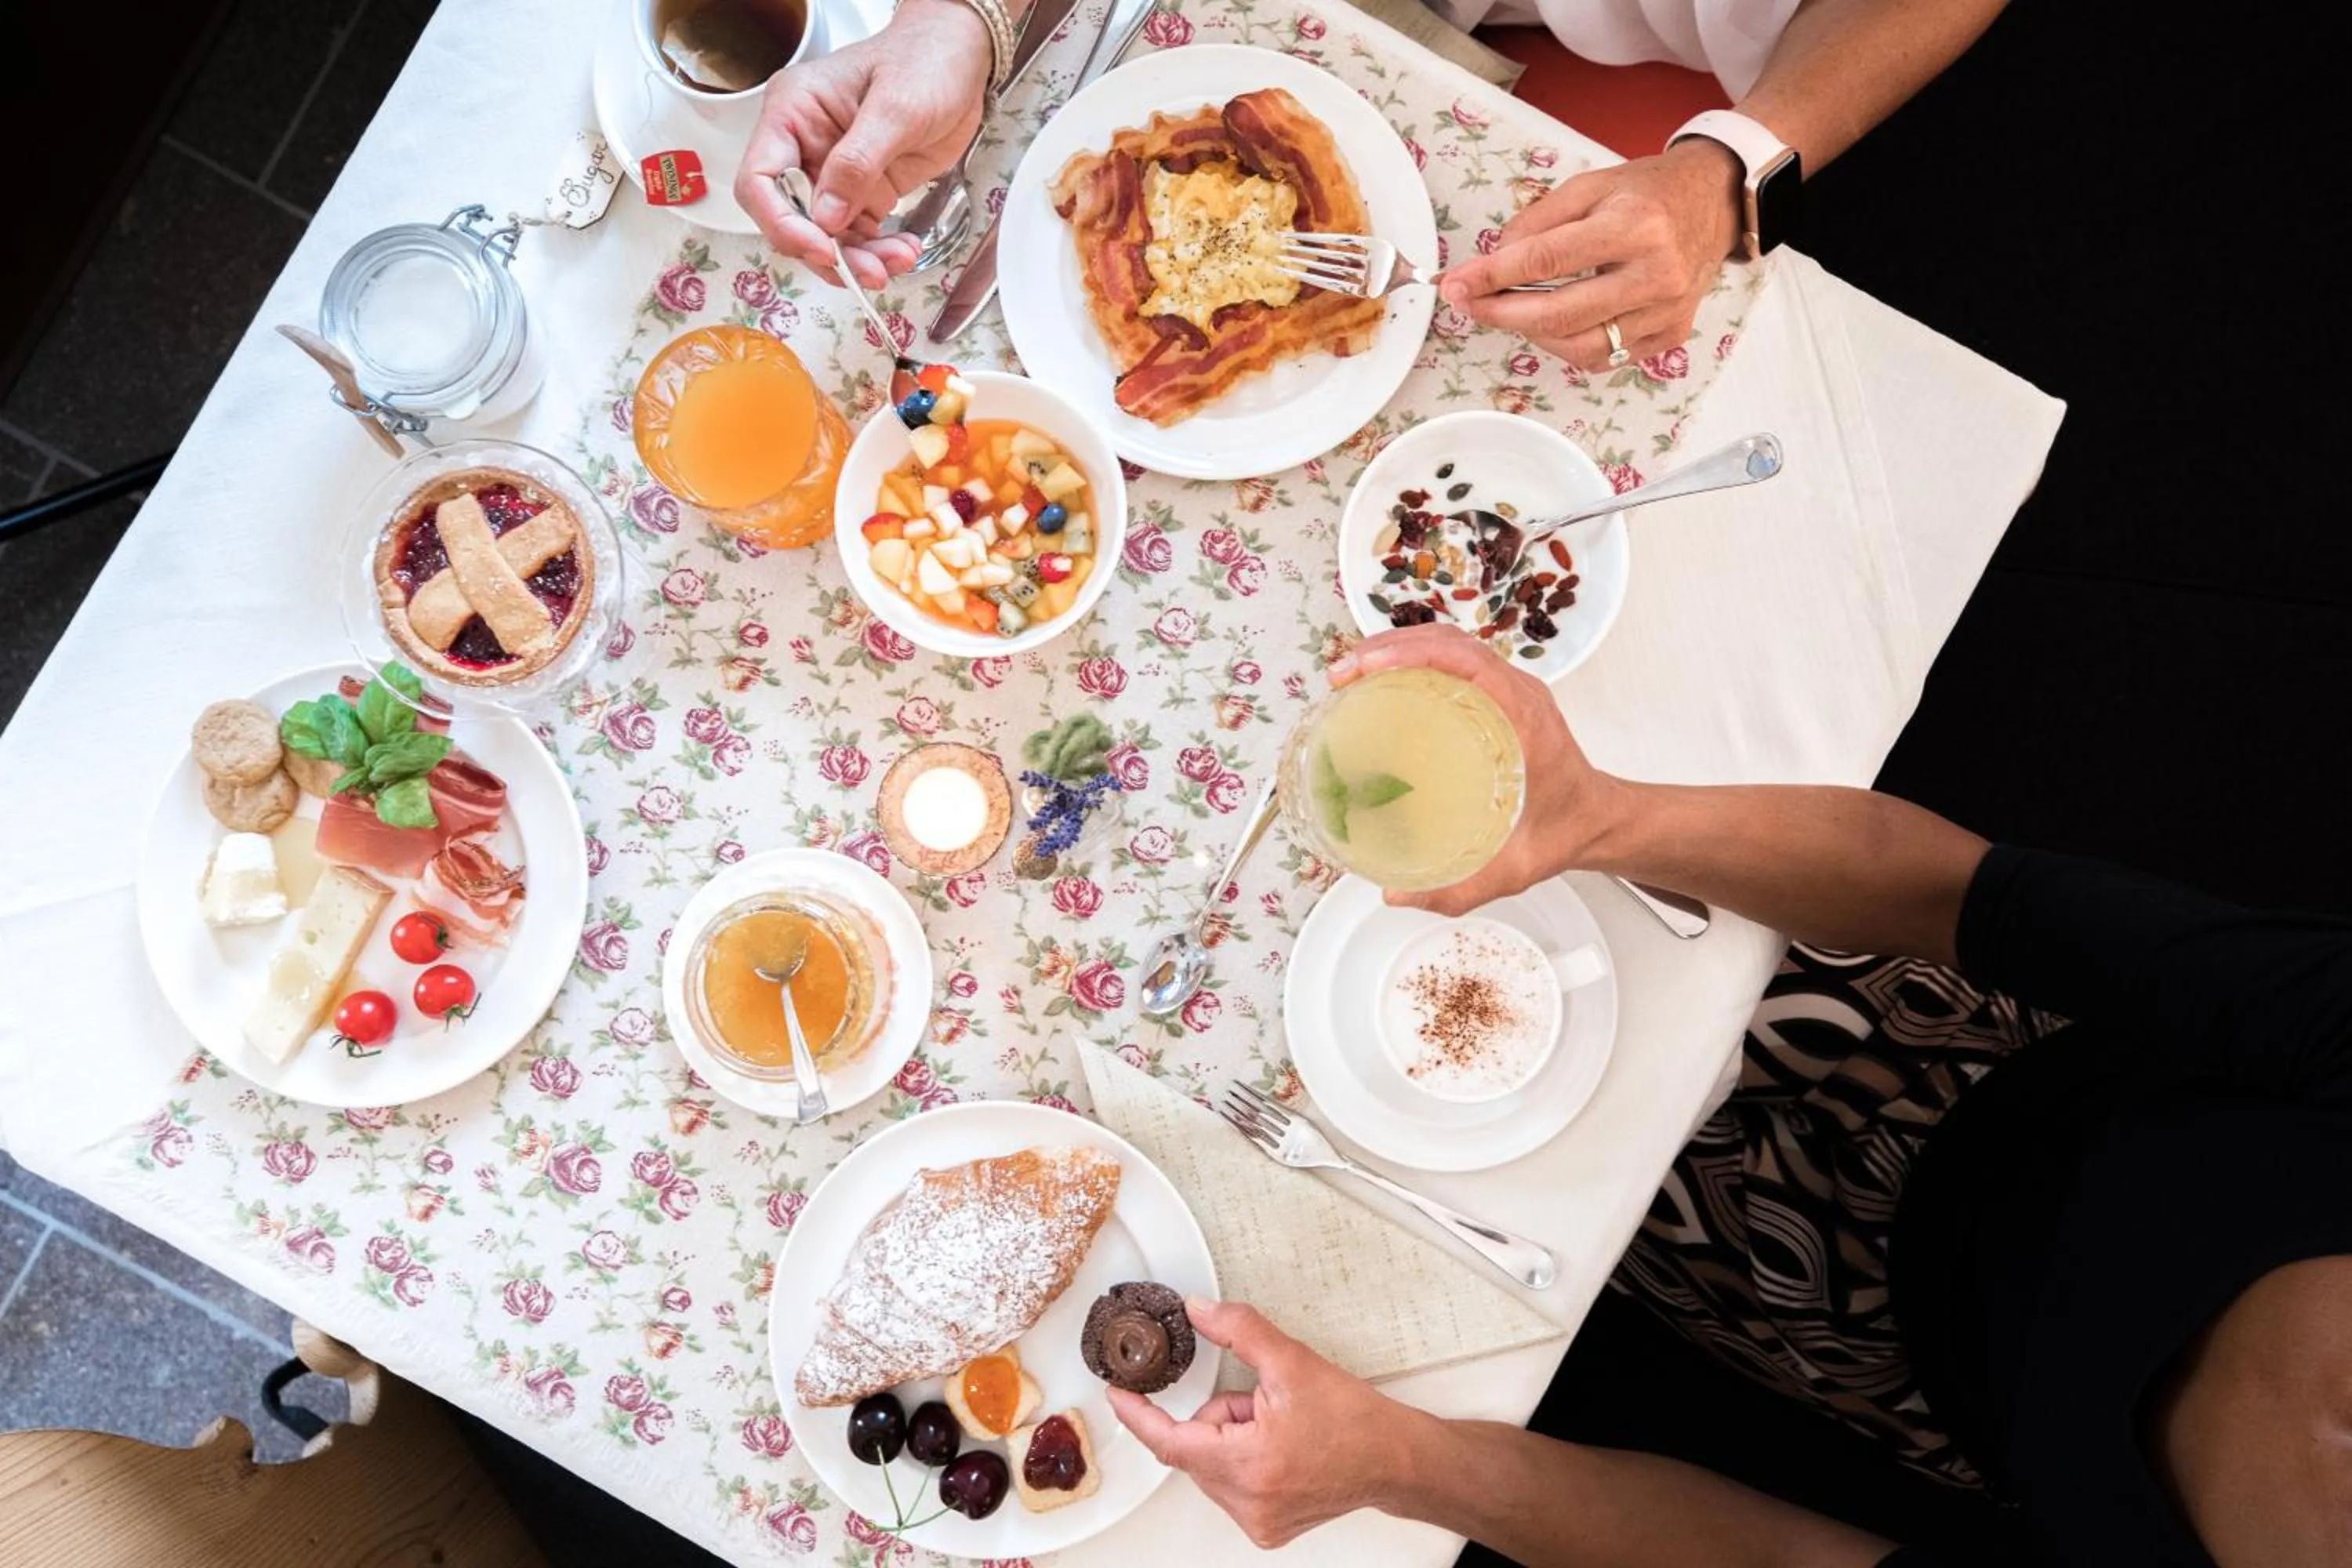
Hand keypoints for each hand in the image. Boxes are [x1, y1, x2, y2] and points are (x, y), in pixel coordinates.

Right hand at [733, 0, 991, 287]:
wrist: (962, 58)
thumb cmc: (925, 61)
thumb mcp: (895, 107)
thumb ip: (857, 162)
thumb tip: (827, 216)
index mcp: (793, 113)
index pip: (760, 180)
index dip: (782, 222)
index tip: (821, 246)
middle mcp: (804, 146)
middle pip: (790, 218)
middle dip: (826, 251)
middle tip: (867, 271)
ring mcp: (833, 173)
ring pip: (826, 236)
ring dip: (857, 260)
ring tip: (896, 262)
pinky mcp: (863, 191)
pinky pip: (858, 236)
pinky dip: (877, 253)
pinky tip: (903, 251)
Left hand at [1108, 1298, 1429, 1547]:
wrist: (1395, 1460)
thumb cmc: (1355, 1421)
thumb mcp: (1292, 1362)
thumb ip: (1238, 1331)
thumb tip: (1198, 1311)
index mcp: (1248, 1464)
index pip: (1170, 1440)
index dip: (1139, 1414)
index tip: (1117, 1394)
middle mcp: (1248, 1502)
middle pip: (1197, 1446)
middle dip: (1221, 1416)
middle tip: (1264, 1404)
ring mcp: (1257, 1520)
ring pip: (1213, 1464)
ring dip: (1233, 1438)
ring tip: (1282, 1429)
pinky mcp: (1267, 1528)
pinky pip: (1231, 1484)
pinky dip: (1245, 1461)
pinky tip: (1283, 1450)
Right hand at [1332, 624, 1624, 917]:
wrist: (1596, 820)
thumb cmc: (1565, 831)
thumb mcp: (1516, 868)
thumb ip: (1459, 889)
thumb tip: (1396, 895)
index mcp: (1525, 719)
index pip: (1468, 661)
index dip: (1413, 653)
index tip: (1369, 666)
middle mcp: (1518, 694)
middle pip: (1449, 643)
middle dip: (1389, 646)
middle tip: (1343, 673)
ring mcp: (1509, 690)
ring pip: (1449, 645)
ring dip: (1397, 647)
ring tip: (1352, 672)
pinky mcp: (1500, 695)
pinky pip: (1454, 661)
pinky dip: (1414, 659)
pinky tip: (1382, 682)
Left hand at [1437, 139, 1743, 371]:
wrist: (1714, 202)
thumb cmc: (1650, 193)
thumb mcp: (1589, 186)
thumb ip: (1536, 222)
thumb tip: (1492, 262)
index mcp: (1634, 227)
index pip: (1546, 261)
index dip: (1493, 277)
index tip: (1457, 282)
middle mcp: (1654, 274)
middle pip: (1558, 314)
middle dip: (1500, 313)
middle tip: (1469, 304)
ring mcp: (1665, 311)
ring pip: (1578, 346)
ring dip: (1532, 334)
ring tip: (1513, 310)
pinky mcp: (1670, 333)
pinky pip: (1605, 357)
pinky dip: (1568, 345)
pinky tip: (1556, 322)